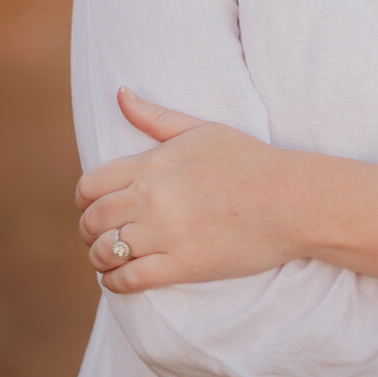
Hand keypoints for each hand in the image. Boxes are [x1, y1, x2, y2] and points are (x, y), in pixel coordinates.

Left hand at [76, 87, 304, 292]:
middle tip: (101, 235)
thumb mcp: (202, 130)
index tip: (94, 207)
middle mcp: (152, 198)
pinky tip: (121, 279)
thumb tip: (120, 93)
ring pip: (105, 252)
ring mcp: (166, 233)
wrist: (292, 200)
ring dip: (100, 259)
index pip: (90, 185)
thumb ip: (155, 117)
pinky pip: (130, 280)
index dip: (84, 200)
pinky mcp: (183, 265)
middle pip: (92, 220)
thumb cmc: (250, 160)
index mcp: (153, 164)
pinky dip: (116, 283)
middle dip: (89, 230)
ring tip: (110, 258)